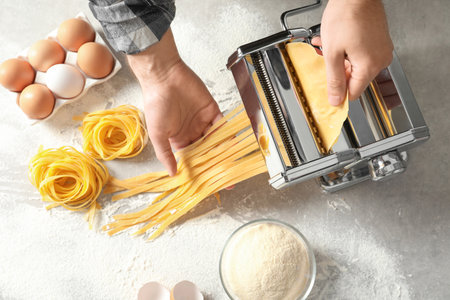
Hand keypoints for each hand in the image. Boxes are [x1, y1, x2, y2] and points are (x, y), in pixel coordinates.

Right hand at [128, 29, 221, 175]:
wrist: (164, 77)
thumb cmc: (156, 104)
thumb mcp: (158, 134)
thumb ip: (166, 154)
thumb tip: (172, 173)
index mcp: (178, 140)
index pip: (192, 158)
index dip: (201, 170)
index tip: (210, 184)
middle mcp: (192, 132)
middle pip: (208, 151)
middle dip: (217, 165)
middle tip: (227, 179)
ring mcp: (203, 121)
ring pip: (217, 139)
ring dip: (224, 151)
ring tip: (232, 165)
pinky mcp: (212, 110)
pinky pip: (222, 124)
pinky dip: (228, 134)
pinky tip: (233, 144)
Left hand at [313, 0, 393, 104]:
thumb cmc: (345, 16)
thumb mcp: (332, 53)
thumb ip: (334, 80)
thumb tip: (336, 100)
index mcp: (370, 66)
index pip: (354, 93)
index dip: (338, 92)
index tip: (328, 89)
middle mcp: (380, 60)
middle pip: (355, 79)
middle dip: (337, 71)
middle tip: (325, 59)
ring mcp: (382, 50)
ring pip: (356, 65)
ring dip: (340, 59)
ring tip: (328, 46)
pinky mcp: (379, 41)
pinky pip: (362, 54)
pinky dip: (347, 51)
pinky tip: (337, 41)